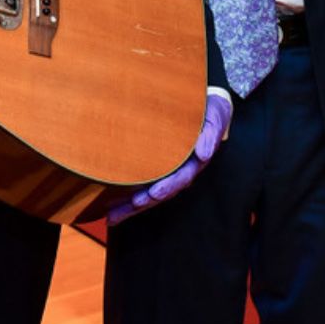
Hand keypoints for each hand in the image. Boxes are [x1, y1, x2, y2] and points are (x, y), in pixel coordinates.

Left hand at [105, 89, 232, 226]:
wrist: (205, 107)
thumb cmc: (209, 112)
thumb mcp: (215, 117)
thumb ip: (211, 133)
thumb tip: (204, 154)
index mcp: (193, 162)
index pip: (180, 179)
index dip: (167, 187)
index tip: (153, 194)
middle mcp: (179, 171)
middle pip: (160, 192)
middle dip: (142, 202)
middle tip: (124, 209)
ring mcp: (167, 171)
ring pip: (147, 193)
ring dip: (130, 206)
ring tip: (111, 216)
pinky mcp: (155, 167)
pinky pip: (140, 184)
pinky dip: (125, 196)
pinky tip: (109, 204)